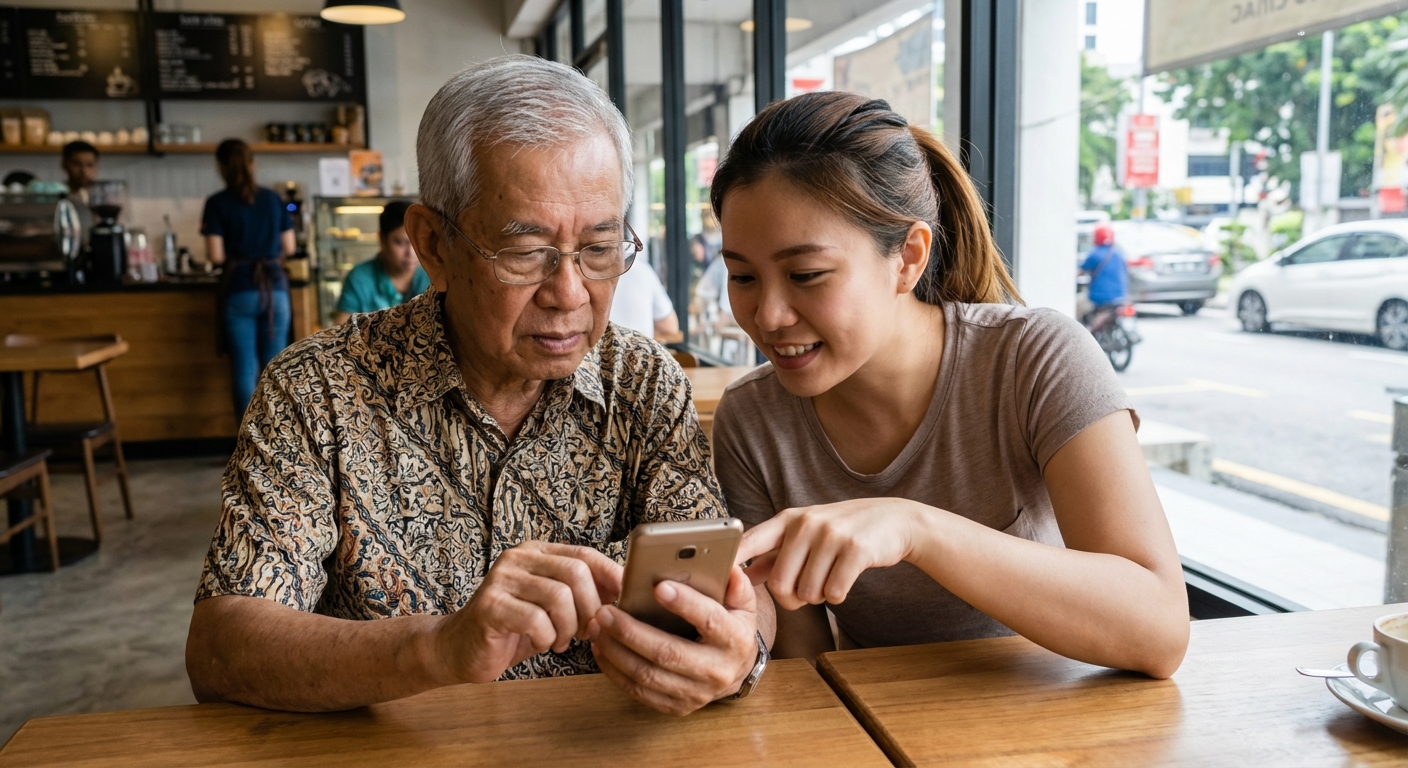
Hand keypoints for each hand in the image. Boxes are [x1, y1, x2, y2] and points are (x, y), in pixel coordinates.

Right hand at [431, 540, 622, 684]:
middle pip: (576, 573)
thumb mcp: (552, 606)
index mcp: (536, 552)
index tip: (623, 600)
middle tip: (584, 632)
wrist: (459, 649)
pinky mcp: (489, 606)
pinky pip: (536, 620)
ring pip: (559, 597)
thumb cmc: (513, 628)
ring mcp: (501, 580)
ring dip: (567, 628)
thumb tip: (624, 588)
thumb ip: (581, 592)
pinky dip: (546, 638)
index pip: (585, 555)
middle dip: (589, 608)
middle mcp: (518, 558)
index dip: (610, 577)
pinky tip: (540, 643)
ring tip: (560, 641)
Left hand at [587, 567, 758, 715]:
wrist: (736, 670)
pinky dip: (615, 670)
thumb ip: (736, 584)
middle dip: (631, 631)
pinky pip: (639, 691)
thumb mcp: (741, 603)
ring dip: (616, 651)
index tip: (658, 587)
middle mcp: (717, 671)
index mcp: (735, 640)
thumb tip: (727, 568)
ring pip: (648, 675)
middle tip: (605, 611)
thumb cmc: (731, 628)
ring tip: (597, 627)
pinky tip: (602, 649)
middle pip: (668, 653)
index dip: (685, 604)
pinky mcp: (677, 706)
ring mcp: (696, 693)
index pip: (710, 621)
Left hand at [735, 499, 929, 610]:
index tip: (718, 581)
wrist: (894, 520)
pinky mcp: (855, 549)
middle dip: (792, 598)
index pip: (749, 541)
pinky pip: (834, 593)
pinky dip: (838, 595)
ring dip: (819, 597)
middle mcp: (806, 523)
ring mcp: (831, 534)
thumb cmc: (843, 531)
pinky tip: (846, 579)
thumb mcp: (806, 533)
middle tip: (808, 590)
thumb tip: (741, 575)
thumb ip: (774, 554)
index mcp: (788, 520)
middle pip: (779, 584)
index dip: (731, 563)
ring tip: (830, 577)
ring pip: (807, 593)